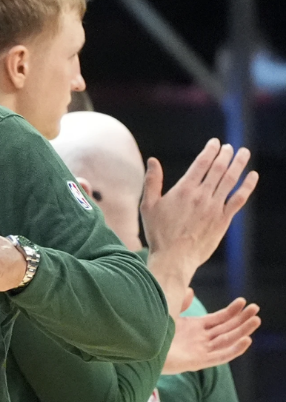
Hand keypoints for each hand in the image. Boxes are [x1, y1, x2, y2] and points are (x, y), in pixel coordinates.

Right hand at [142, 139, 256, 277]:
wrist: (175, 258)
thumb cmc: (158, 233)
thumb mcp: (148, 205)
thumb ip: (152, 182)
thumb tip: (152, 160)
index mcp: (184, 190)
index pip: (201, 163)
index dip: (210, 151)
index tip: (216, 143)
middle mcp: (202, 196)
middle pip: (219, 169)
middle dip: (226, 155)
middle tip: (230, 147)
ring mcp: (215, 207)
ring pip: (230, 180)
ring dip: (239, 164)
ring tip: (244, 153)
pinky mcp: (224, 220)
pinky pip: (239, 199)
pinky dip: (247, 186)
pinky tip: (252, 176)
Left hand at [162, 297, 259, 373]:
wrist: (143, 350)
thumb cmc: (155, 334)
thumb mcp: (170, 315)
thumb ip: (181, 304)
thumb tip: (190, 291)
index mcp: (196, 328)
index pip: (219, 318)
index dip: (231, 311)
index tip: (243, 301)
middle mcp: (202, 339)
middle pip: (227, 328)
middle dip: (242, 319)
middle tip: (256, 308)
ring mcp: (201, 350)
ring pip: (228, 340)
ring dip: (242, 331)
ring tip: (256, 320)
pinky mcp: (199, 361)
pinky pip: (220, 356)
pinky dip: (234, 349)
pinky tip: (246, 340)